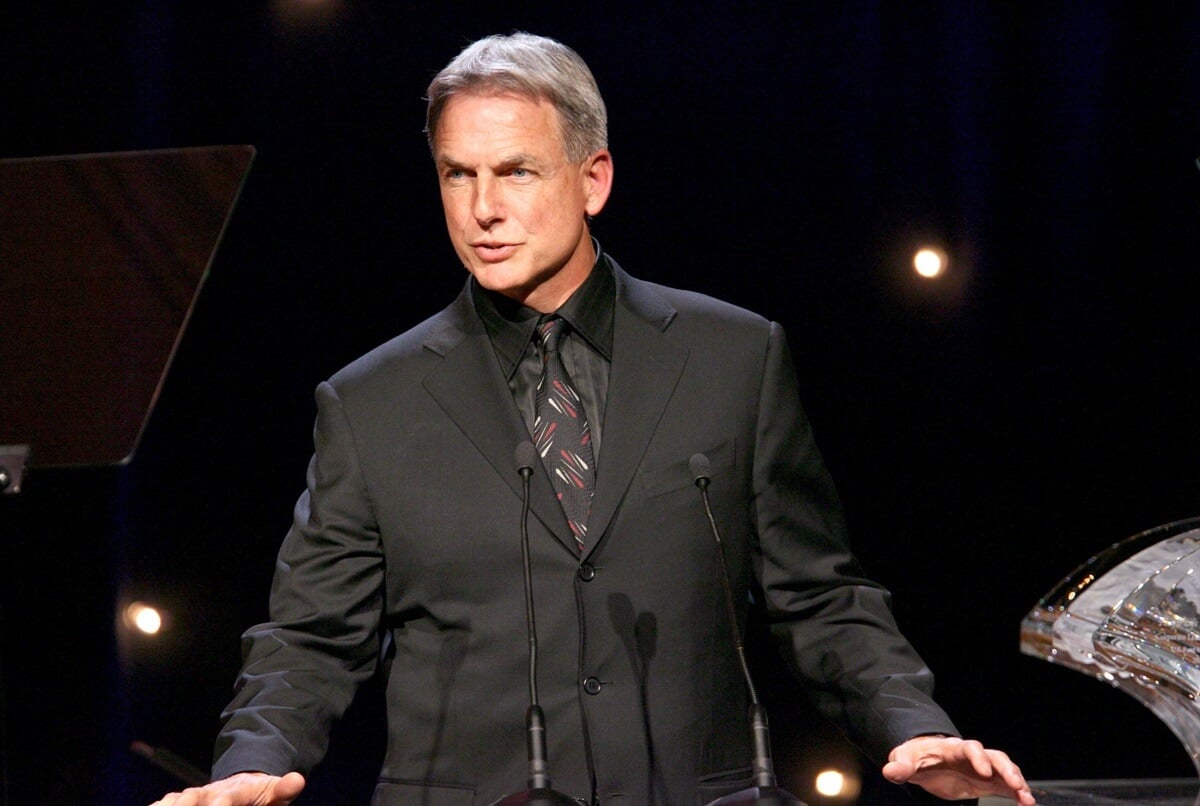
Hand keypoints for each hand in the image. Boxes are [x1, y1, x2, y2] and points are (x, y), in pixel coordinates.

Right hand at [150, 771, 305, 804]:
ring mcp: (195, 795)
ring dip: (167, 805)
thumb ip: (284, 789)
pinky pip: (166, 803)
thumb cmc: (262, 795)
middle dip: (185, 805)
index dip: (221, 805)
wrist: (245, 784)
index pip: (227, 798)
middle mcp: (212, 791)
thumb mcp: (276, 793)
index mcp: (237, 790)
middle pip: (193, 797)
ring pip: (177, 799)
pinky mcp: (183, 801)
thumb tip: (298, 779)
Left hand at [882, 735, 1034, 804]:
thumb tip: (889, 771)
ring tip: (1026, 798)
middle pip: (994, 756)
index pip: (969, 748)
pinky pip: (1007, 785)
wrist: (926, 761)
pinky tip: (1027, 804)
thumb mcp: (905, 760)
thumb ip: (900, 765)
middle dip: (1005, 769)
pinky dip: (1018, 792)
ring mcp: (983, 768)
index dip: (977, 757)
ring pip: (1005, 769)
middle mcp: (972, 756)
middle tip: (1016, 783)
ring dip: (1017, 781)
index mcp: (952, 749)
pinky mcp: (988, 782)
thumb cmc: (917, 757)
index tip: (984, 771)